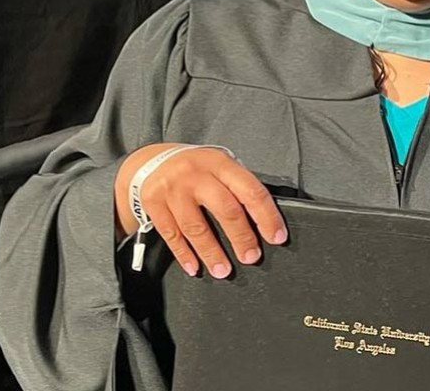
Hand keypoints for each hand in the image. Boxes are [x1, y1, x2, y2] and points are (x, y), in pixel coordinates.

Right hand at [114, 143, 287, 279]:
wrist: (154, 159)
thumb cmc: (196, 169)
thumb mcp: (219, 166)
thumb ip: (238, 188)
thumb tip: (264, 222)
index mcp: (220, 163)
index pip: (249, 190)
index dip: (266, 216)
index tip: (276, 236)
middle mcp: (196, 173)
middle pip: (225, 208)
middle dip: (241, 237)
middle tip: (250, 257)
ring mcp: (173, 188)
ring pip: (196, 227)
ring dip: (212, 253)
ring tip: (223, 270)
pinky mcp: (153, 202)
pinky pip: (171, 234)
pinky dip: (184, 254)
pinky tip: (194, 266)